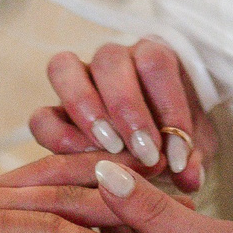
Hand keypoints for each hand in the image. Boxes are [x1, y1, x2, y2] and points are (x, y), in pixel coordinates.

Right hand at [31, 37, 216, 191]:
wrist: (150, 154)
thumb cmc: (174, 140)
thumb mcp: (191, 148)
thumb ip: (192, 159)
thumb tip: (188, 176)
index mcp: (151, 56)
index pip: (156, 62)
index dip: (167, 105)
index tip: (176, 154)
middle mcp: (112, 59)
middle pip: (109, 59)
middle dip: (126, 107)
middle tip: (143, 150)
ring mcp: (76, 82)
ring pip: (63, 69)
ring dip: (85, 109)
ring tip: (108, 148)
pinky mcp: (52, 114)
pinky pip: (40, 114)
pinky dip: (56, 135)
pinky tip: (80, 159)